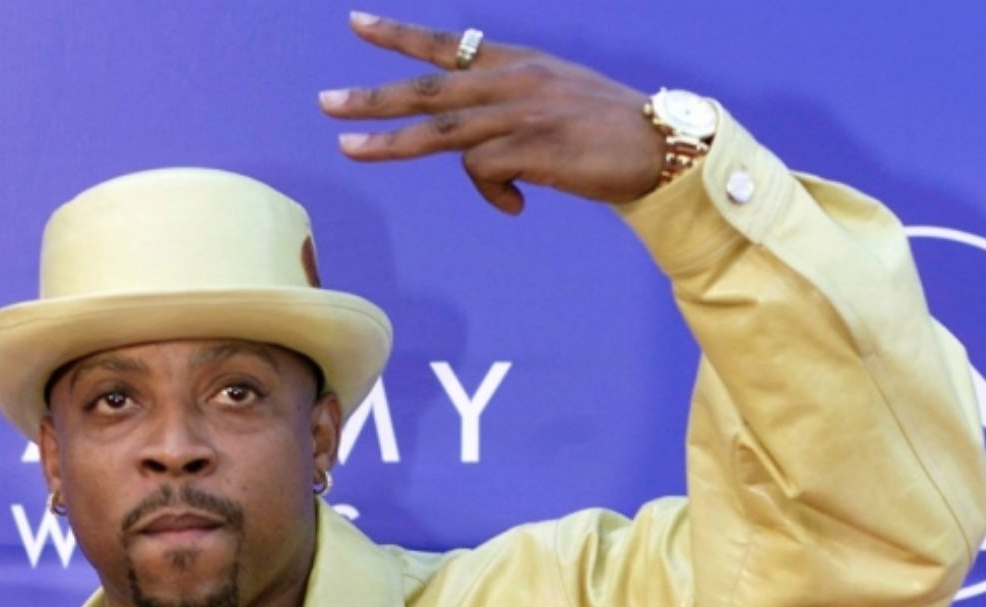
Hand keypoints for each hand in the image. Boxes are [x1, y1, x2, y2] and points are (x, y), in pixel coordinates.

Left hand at [319, 12, 667, 213]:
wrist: (659, 147)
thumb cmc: (605, 128)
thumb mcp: (552, 98)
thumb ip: (506, 106)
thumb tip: (471, 151)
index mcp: (517, 63)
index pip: (449, 45)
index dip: (401, 35)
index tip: (357, 23)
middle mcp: (513, 81)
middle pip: (428, 89)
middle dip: (372, 96)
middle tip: (326, 103)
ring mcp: (520, 113)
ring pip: (439, 129)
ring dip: (389, 142)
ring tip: (349, 149)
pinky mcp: (531, 147)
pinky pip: (484, 172)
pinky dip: (492, 193)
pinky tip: (516, 204)